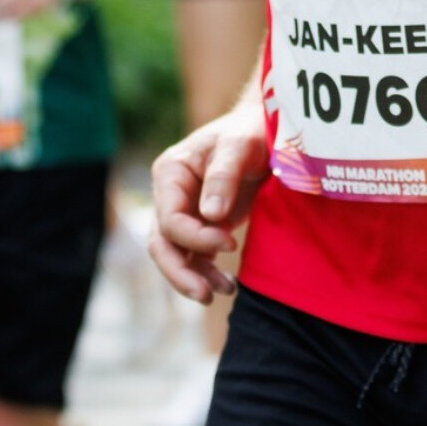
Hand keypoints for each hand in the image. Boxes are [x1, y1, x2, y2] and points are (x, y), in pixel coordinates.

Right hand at [148, 106, 269, 303]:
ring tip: (226, 291)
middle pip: (162, 244)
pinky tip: (227, 286)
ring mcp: (184, 212)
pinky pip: (195, 256)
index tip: (229, 243)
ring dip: (196, 278)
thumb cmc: (249, 131)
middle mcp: (170, 195)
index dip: (195, 238)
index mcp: (170, 173)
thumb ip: (223, 176)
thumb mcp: (238, 146)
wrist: (264, 130)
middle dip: (180, 273)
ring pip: (177, 255)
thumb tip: (211, 214)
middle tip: (206, 295)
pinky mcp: (202, 225)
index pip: (170, 219)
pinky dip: (208, 273)